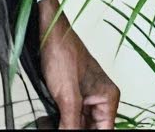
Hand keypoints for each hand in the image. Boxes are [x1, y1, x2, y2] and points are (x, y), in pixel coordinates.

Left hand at [37, 1, 120, 128]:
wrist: (47, 31)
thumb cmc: (62, 52)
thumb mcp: (68, 96)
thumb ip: (71, 124)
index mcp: (108, 97)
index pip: (104, 131)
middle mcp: (99, 98)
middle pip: (91, 128)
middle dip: (72, 130)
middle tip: (57, 127)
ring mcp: (85, 96)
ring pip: (78, 124)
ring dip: (63, 126)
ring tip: (48, 125)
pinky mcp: (71, 94)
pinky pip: (68, 116)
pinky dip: (59, 121)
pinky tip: (47, 122)